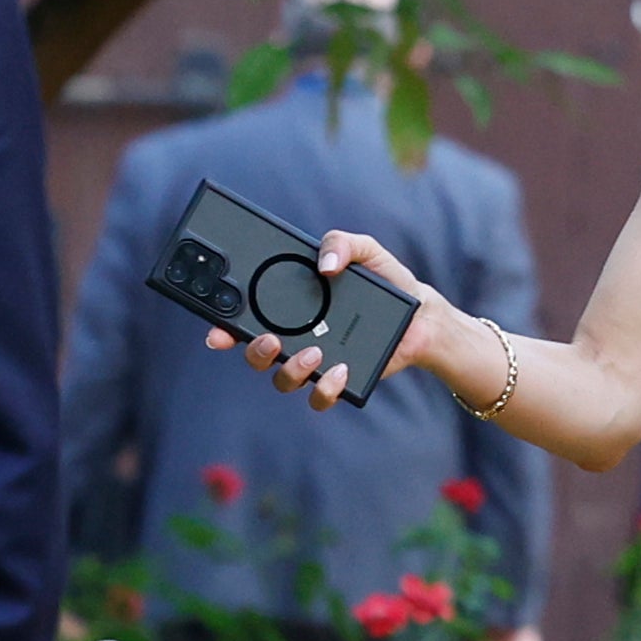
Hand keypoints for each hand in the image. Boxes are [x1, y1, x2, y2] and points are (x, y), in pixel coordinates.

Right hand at [208, 228, 452, 408]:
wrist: (423, 314)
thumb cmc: (386, 281)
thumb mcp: (365, 251)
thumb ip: (342, 243)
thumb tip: (324, 264)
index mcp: (290, 308)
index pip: (246, 320)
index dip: (224, 329)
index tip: (217, 331)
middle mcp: (297, 337)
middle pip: (256, 355)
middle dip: (254, 352)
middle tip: (270, 339)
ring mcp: (317, 361)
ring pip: (284, 379)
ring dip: (290, 371)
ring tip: (315, 354)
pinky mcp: (342, 379)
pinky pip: (322, 396)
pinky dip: (325, 389)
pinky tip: (341, 371)